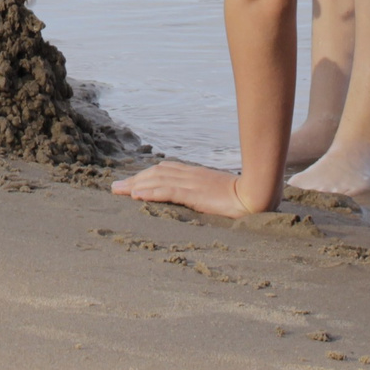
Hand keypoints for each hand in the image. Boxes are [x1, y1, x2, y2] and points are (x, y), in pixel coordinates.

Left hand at [109, 160, 255, 216]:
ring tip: (118, 191)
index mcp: (194, 174)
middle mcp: (189, 175)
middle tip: (115, 187)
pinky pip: (167, 191)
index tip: (130, 183)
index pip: (163, 171)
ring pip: (156, 180)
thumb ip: (204, 191)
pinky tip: (137, 195)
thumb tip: (198, 198)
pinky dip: (150, 192)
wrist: (255, 194)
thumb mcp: (217, 192)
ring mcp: (191, 183)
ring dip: (135, 185)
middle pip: (154, 173)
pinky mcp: (194, 193)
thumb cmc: (241, 194)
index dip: (145, 176)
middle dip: (134, 180)